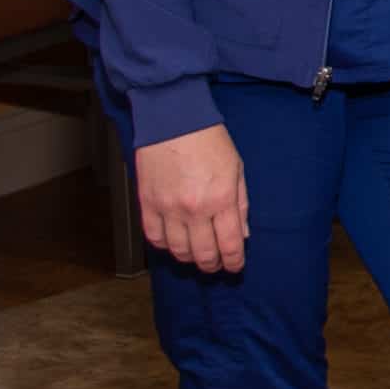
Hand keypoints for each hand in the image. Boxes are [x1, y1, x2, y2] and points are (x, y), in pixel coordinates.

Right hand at [135, 124, 248, 272]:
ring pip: (178, 250)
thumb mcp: (237, 170)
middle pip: (203, 253)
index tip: (235, 267)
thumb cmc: (208, 141)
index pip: (230, 244)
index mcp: (221, 199)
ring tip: (197, 256)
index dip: (234, 261)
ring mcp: (168, 209)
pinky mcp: (147, 204)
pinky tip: (173, 243)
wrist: (173, 121)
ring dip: (189, 258)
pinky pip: (154, 237)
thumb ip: (241, 204)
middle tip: (217, 265)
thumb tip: (242, 233)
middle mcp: (194, 209)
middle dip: (213, 265)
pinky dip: (164, 246)